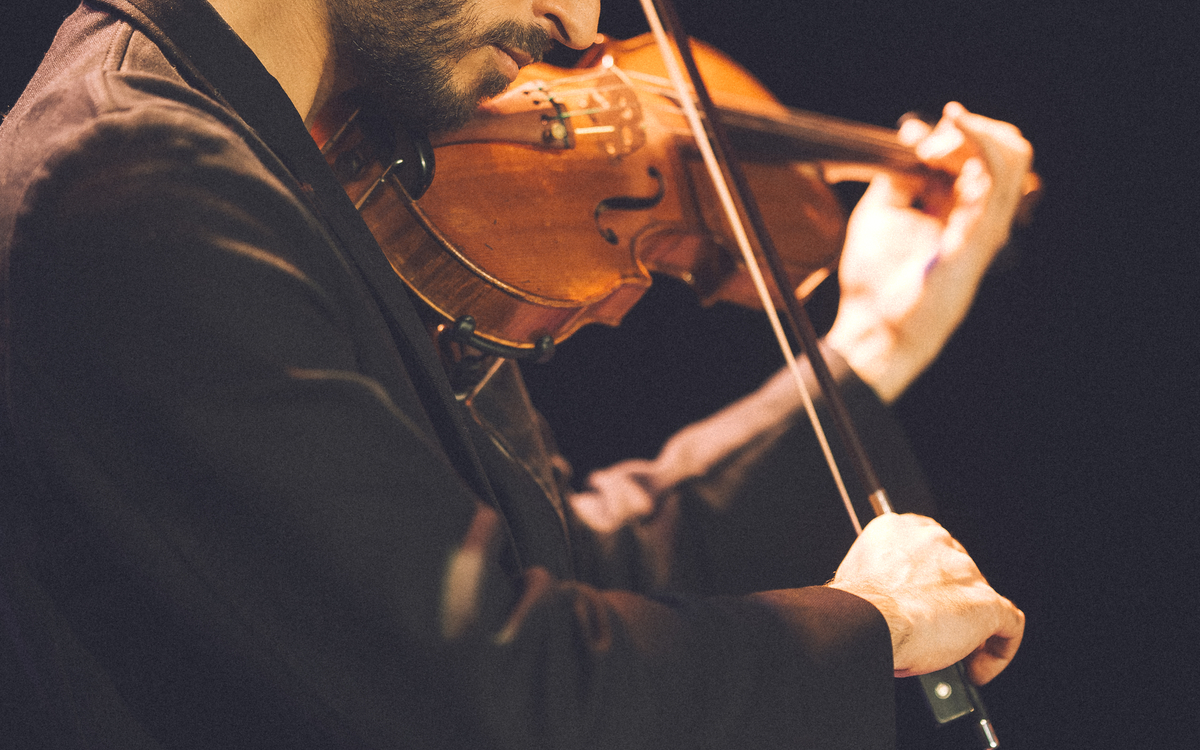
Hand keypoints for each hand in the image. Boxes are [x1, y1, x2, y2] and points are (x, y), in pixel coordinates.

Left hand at [824, 102, 1033, 402]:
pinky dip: (977, 140)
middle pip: (1002, 150)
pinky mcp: (981, 233)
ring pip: (1011, 155)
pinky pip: (997, 175)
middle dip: (964, 131)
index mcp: (958, 211)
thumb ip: (899, 173)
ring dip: (971, 132)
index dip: (947, 134)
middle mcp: (978, 216)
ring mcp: (985, 225)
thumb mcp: (881, 210)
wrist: (875, 327)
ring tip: (934, 142)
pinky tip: (954, 124)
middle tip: (925, 145)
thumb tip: (913, 138)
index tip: (910, 137)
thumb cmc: (875, 280)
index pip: (976, 155)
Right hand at [828, 513, 1023, 684]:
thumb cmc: (854, 607)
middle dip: (949, 603)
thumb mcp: (859, 576)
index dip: (931, 575)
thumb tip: (885, 601)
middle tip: (934, 630)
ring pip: (980, 597)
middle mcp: (935, 542)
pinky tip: (978, 667)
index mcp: (899, 530)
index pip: (929, 545)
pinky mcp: (984, 602)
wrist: (865, 622)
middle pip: (957, 571)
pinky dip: (998, 649)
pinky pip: (1009, 625)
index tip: (924, 596)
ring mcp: (963, 570)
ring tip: (953, 656)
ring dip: (970, 628)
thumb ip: (880, 578)